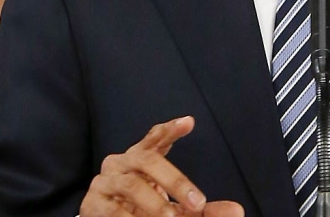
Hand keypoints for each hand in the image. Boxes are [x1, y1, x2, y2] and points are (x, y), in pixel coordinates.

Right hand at [79, 116, 243, 216]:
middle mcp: (121, 162)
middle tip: (197, 204)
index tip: (189, 122)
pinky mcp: (92, 204)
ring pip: (132, 186)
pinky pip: (112, 210)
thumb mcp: (173, 207)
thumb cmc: (142, 210)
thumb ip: (200, 210)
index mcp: (140, 157)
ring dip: (154, 204)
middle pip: (148, 161)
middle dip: (175, 181)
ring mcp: (104, 181)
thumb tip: (238, 211)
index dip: (170, 130)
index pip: (155, 137)